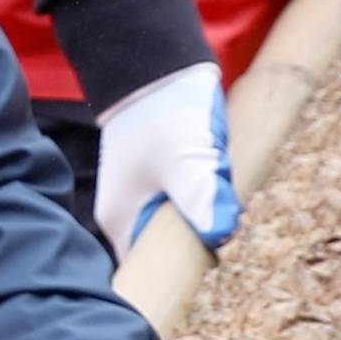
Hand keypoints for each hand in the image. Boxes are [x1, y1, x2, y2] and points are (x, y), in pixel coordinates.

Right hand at [92, 59, 238, 257]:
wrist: (159, 66)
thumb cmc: (167, 111)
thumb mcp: (187, 155)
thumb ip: (201, 196)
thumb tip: (219, 235)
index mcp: (120, 221)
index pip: (148, 273)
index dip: (179, 272)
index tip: (206, 256)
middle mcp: (126, 217)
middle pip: (171, 251)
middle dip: (199, 238)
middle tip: (217, 206)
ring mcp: (142, 200)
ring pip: (183, 227)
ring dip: (205, 214)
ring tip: (213, 176)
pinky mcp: (159, 185)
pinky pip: (186, 206)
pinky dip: (204, 197)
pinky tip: (212, 170)